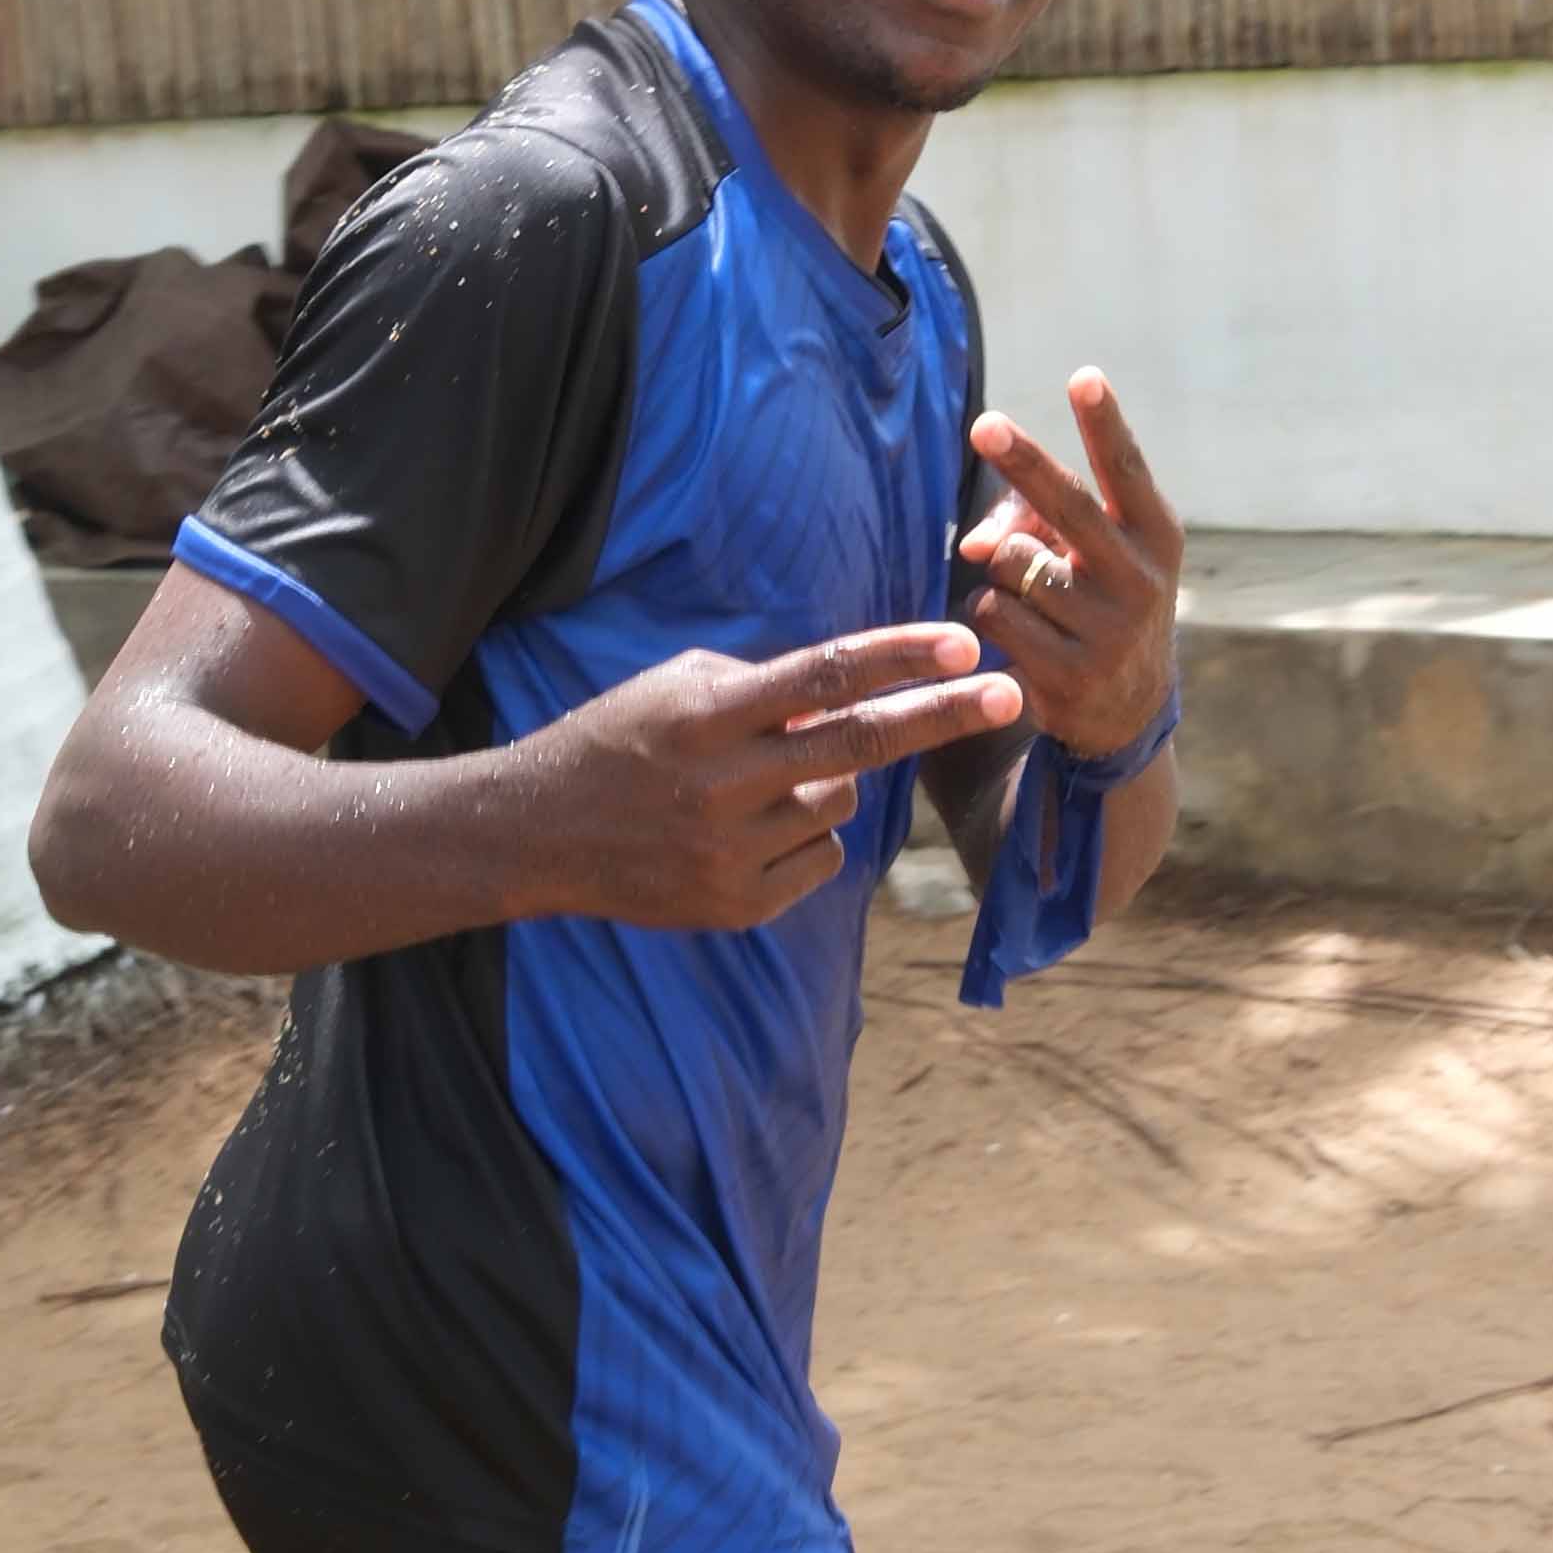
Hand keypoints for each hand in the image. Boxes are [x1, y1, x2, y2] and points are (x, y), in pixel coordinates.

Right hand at [505, 621, 1022, 927]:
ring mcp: (730, 852)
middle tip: (1012, 696)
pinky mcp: (736, 906)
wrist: (540, 833)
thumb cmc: (620, 741)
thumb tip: (857, 691)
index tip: (963, 646)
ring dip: (825, 783)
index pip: (822, 677)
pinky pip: (819, 859)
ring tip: (755, 785)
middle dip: (941, 717)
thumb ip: (764, 687)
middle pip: (858, 746)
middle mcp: (722, 784)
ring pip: (838, 804)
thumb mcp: (677, 687)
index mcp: (707, 715)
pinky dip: (803, 838)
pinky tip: (742, 832)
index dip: (898, 660)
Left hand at [958, 371, 1181, 759]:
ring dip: (1002, 571)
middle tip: (983, 425)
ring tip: (1033, 598)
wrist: (1127, 709)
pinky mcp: (1071, 671)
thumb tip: (973, 546)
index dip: (1104, 423)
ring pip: (1012, 563)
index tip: (1084, 378)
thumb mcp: (1091, 558)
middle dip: (1022, 462)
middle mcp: (1140, 577)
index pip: (1125, 469)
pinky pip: (995, 613)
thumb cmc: (1101, 603)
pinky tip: (1021, 634)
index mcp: (1154, 535)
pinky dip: (991, 613)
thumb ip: (1036, 526)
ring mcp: (1108, 627)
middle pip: (1067, 506)